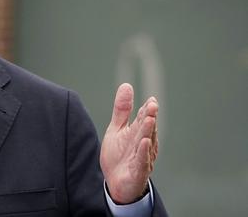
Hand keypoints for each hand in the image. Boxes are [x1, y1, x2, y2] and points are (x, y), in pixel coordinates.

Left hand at [100, 83, 158, 203]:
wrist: (115, 182)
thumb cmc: (119, 155)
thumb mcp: (117, 128)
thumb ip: (122, 109)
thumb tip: (126, 85)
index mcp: (138, 132)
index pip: (143, 118)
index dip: (146, 110)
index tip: (151, 100)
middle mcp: (143, 143)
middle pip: (146, 128)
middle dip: (149, 117)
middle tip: (152, 105)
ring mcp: (142, 157)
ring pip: (146, 142)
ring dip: (148, 131)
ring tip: (150, 119)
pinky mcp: (138, 171)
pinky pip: (142, 160)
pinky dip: (143, 151)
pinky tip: (144, 142)